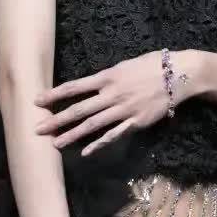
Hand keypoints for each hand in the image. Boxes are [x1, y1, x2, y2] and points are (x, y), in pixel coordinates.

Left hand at [34, 50, 186, 154]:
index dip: (54, 94)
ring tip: (55, 144)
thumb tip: (92, 85)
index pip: (75, 87)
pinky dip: (99, 144)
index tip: (37, 101)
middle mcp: (112, 94)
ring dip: (72, 135)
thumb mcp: (126, 64)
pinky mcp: (136, 122)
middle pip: (79, 110)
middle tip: (37, 129)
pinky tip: (86, 152)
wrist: (180, 74)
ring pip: (93, 126)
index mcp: (108, 76)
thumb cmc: (154, 64)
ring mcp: (124, 110)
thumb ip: (108, 76)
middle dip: (56, 120)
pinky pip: (114, 135)